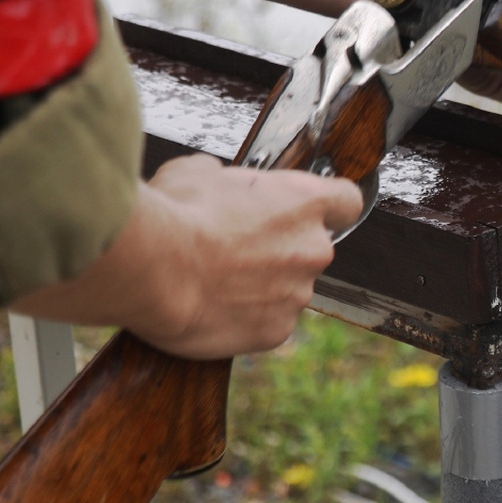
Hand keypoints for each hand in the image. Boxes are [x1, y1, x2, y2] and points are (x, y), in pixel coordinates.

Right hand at [11, 154, 362, 358]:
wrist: (154, 268)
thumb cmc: (177, 213)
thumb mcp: (199, 171)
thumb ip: (227, 177)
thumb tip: (217, 180)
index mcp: (306, 201)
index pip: (347, 201)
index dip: (329, 206)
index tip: (309, 211)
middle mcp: (313, 249)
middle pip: (311, 249)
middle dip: (280, 249)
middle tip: (236, 249)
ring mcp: (297, 293)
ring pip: (288, 289)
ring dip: (262, 286)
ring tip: (215, 281)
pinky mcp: (276, 331)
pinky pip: (268, 323)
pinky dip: (246, 318)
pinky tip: (213, 308)